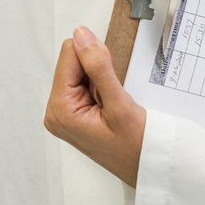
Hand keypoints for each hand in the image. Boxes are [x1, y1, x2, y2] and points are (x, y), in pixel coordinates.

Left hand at [43, 26, 147, 187]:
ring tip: (114, 102)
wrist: (148, 170)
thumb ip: (98, 67)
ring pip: (79, 71)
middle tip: (114, 96)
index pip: (69, 55)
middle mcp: (56, 111)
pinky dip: (101, 86)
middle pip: (72, 62)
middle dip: (96, 69)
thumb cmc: (136, 148)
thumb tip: (81, 35)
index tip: (111, 80)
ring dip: (100, 78)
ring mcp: (64, 113)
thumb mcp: (119, 104)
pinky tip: (111, 103)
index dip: (94, 58)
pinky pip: (84, 83)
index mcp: (60, 109)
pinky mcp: (74, 113)